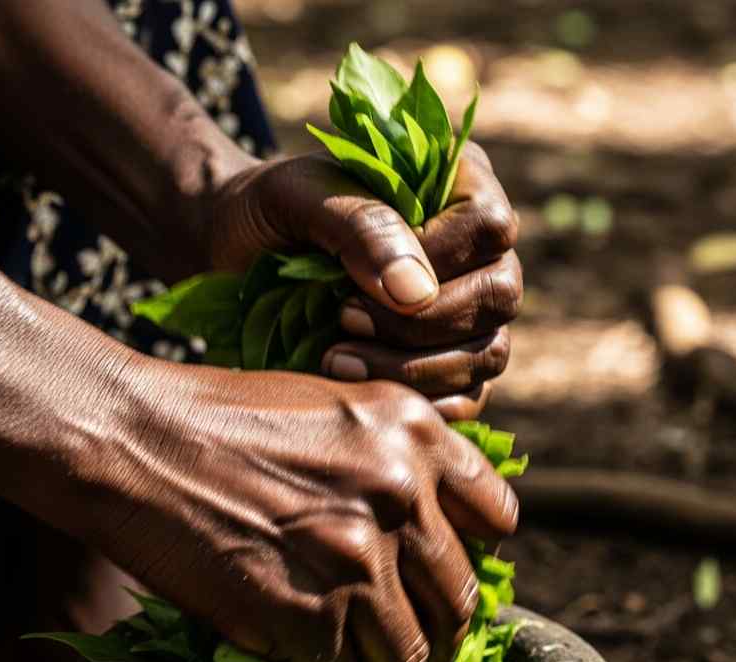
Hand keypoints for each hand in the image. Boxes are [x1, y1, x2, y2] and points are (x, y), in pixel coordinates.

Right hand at [77, 361, 518, 661]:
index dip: (468, 556)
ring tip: (349, 656)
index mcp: (417, 434)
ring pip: (411, 657)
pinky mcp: (307, 618)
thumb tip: (438, 529)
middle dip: (433, 628)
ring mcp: (358, 560)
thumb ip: (401, 457)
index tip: (437, 575)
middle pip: (460, 602)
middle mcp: (403, 494)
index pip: (496, 521)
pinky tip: (296, 658)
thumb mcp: (339, 406)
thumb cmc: (226, 419)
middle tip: (400, 637)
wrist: (134, 438)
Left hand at [208, 142, 520, 418]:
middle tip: (343, 319)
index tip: (358, 275)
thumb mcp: (297, 196)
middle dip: (419, 323)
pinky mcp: (452, 366)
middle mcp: (477, 251)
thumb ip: (361, 226)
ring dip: (414, 369)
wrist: (235, 258)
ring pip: (488, 353)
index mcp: (456, 185)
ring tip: (336, 359)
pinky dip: (420, 403)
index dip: (437, 259)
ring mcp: (470, 313)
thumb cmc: (268, 212)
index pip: (490, 225)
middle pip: (500, 295)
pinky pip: (468, 399)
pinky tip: (361, 390)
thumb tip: (418, 293)